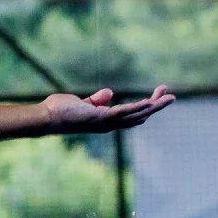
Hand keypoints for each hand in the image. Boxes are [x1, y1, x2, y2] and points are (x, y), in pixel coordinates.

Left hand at [41, 85, 174, 134]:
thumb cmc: (59, 111)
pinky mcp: (101, 118)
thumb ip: (97, 99)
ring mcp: (106, 123)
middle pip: (140, 116)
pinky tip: (150, 102)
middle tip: (171, 95)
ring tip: (169, 97)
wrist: (46, 117)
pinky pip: (125, 112)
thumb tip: (110, 92)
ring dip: (154, 106)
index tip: (156, 95)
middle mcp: (109, 125)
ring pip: (137, 115)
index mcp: (106, 121)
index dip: (145, 107)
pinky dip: (138, 107)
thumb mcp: (82, 102)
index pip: (131, 115)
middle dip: (156, 106)